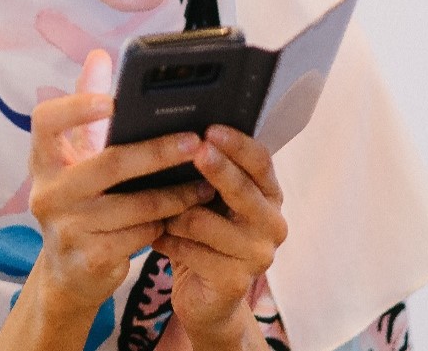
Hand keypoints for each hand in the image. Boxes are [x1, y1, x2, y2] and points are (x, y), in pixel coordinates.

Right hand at [27, 50, 213, 312]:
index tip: (113, 101)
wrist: (70, 271)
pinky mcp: (89, 259)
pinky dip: (166, 222)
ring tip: (205, 181)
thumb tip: (100, 56)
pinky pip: (140, 234)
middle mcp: (48, 193)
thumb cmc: (81, 201)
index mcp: (44, 159)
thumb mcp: (78, 158)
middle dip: (157, 152)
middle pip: (108, 164)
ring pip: (134, 205)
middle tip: (194, 141)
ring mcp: (66, 229)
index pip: (46, 121)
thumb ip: (89, 110)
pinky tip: (185, 214)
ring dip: (176, 193)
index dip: (77, 107)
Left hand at [152, 125, 286, 346]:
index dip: (237, 144)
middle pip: (241, 188)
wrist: (207, 297)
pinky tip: (156, 240)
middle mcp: (272, 224)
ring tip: (157, 213)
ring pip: (203, 221)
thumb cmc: (205, 236)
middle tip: (194, 150)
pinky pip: (190, 250)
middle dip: (216, 167)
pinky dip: (167, 242)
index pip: (261, 162)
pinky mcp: (235, 281)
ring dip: (173, 214)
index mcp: (269, 195)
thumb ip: (208, 172)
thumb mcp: (211, 200)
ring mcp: (258, 255)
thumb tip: (180, 134)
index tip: (210, 129)